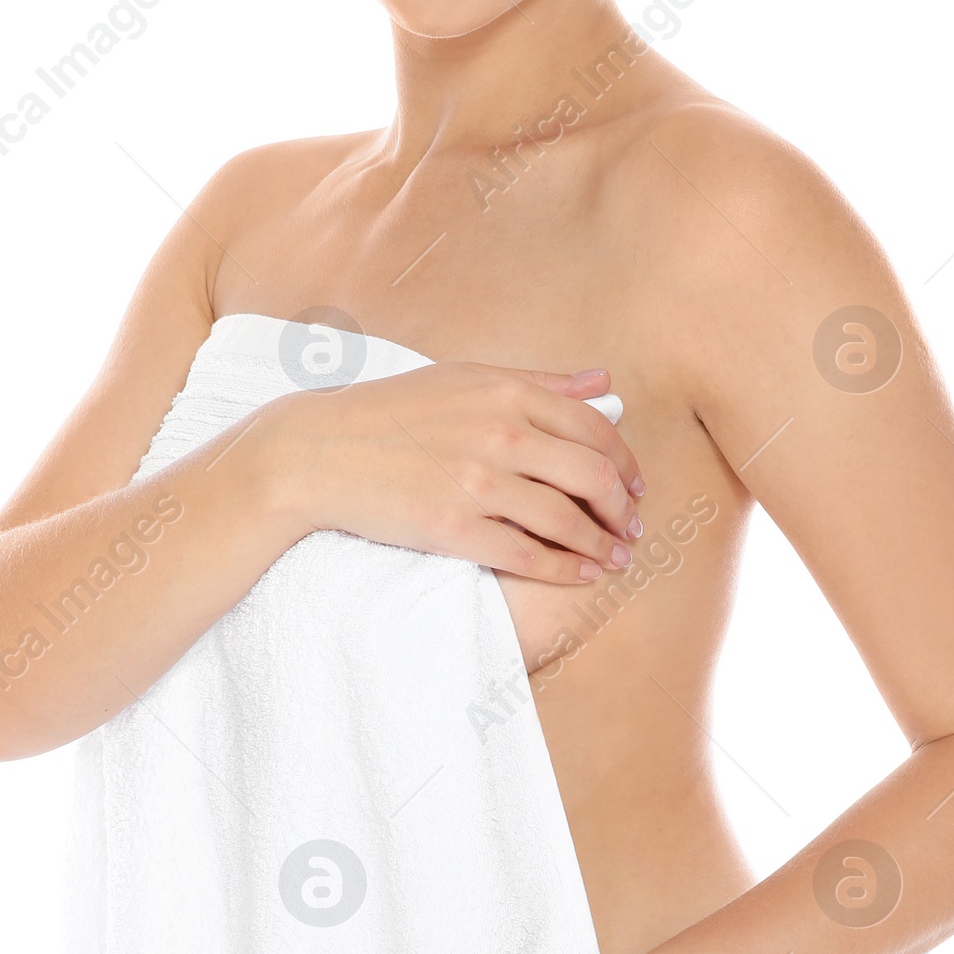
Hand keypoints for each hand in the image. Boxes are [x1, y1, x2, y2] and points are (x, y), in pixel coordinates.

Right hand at [269, 360, 645, 582]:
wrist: (318, 452)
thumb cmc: (391, 413)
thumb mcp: (465, 379)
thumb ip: (538, 382)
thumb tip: (603, 381)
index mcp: (506, 393)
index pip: (594, 429)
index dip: (625, 462)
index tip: (636, 485)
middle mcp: (500, 434)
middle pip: (592, 475)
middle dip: (622, 507)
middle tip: (633, 526)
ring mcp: (478, 482)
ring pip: (566, 520)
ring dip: (601, 544)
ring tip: (615, 557)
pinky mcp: (454, 527)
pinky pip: (528, 555)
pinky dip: (565, 569)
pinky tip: (582, 575)